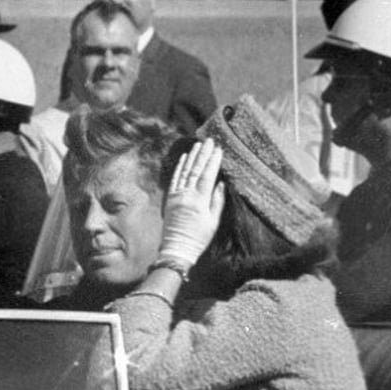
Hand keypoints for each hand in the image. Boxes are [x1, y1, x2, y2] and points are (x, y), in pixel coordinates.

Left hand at [159, 138, 225, 266]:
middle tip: (209, 140)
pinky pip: (175, 179)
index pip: (207, 176)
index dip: (213, 161)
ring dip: (191, 157)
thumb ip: (217, 201)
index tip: (218, 149)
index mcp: (199, 201)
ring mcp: (176, 196)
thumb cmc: (199, 238)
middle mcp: (186, 195)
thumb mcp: (213, 222)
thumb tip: (220, 183)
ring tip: (198, 145)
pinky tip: (184, 158)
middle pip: (196, 170)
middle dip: (203, 154)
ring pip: (185, 172)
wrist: (177, 249)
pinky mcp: (169, 199)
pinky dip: (179, 167)